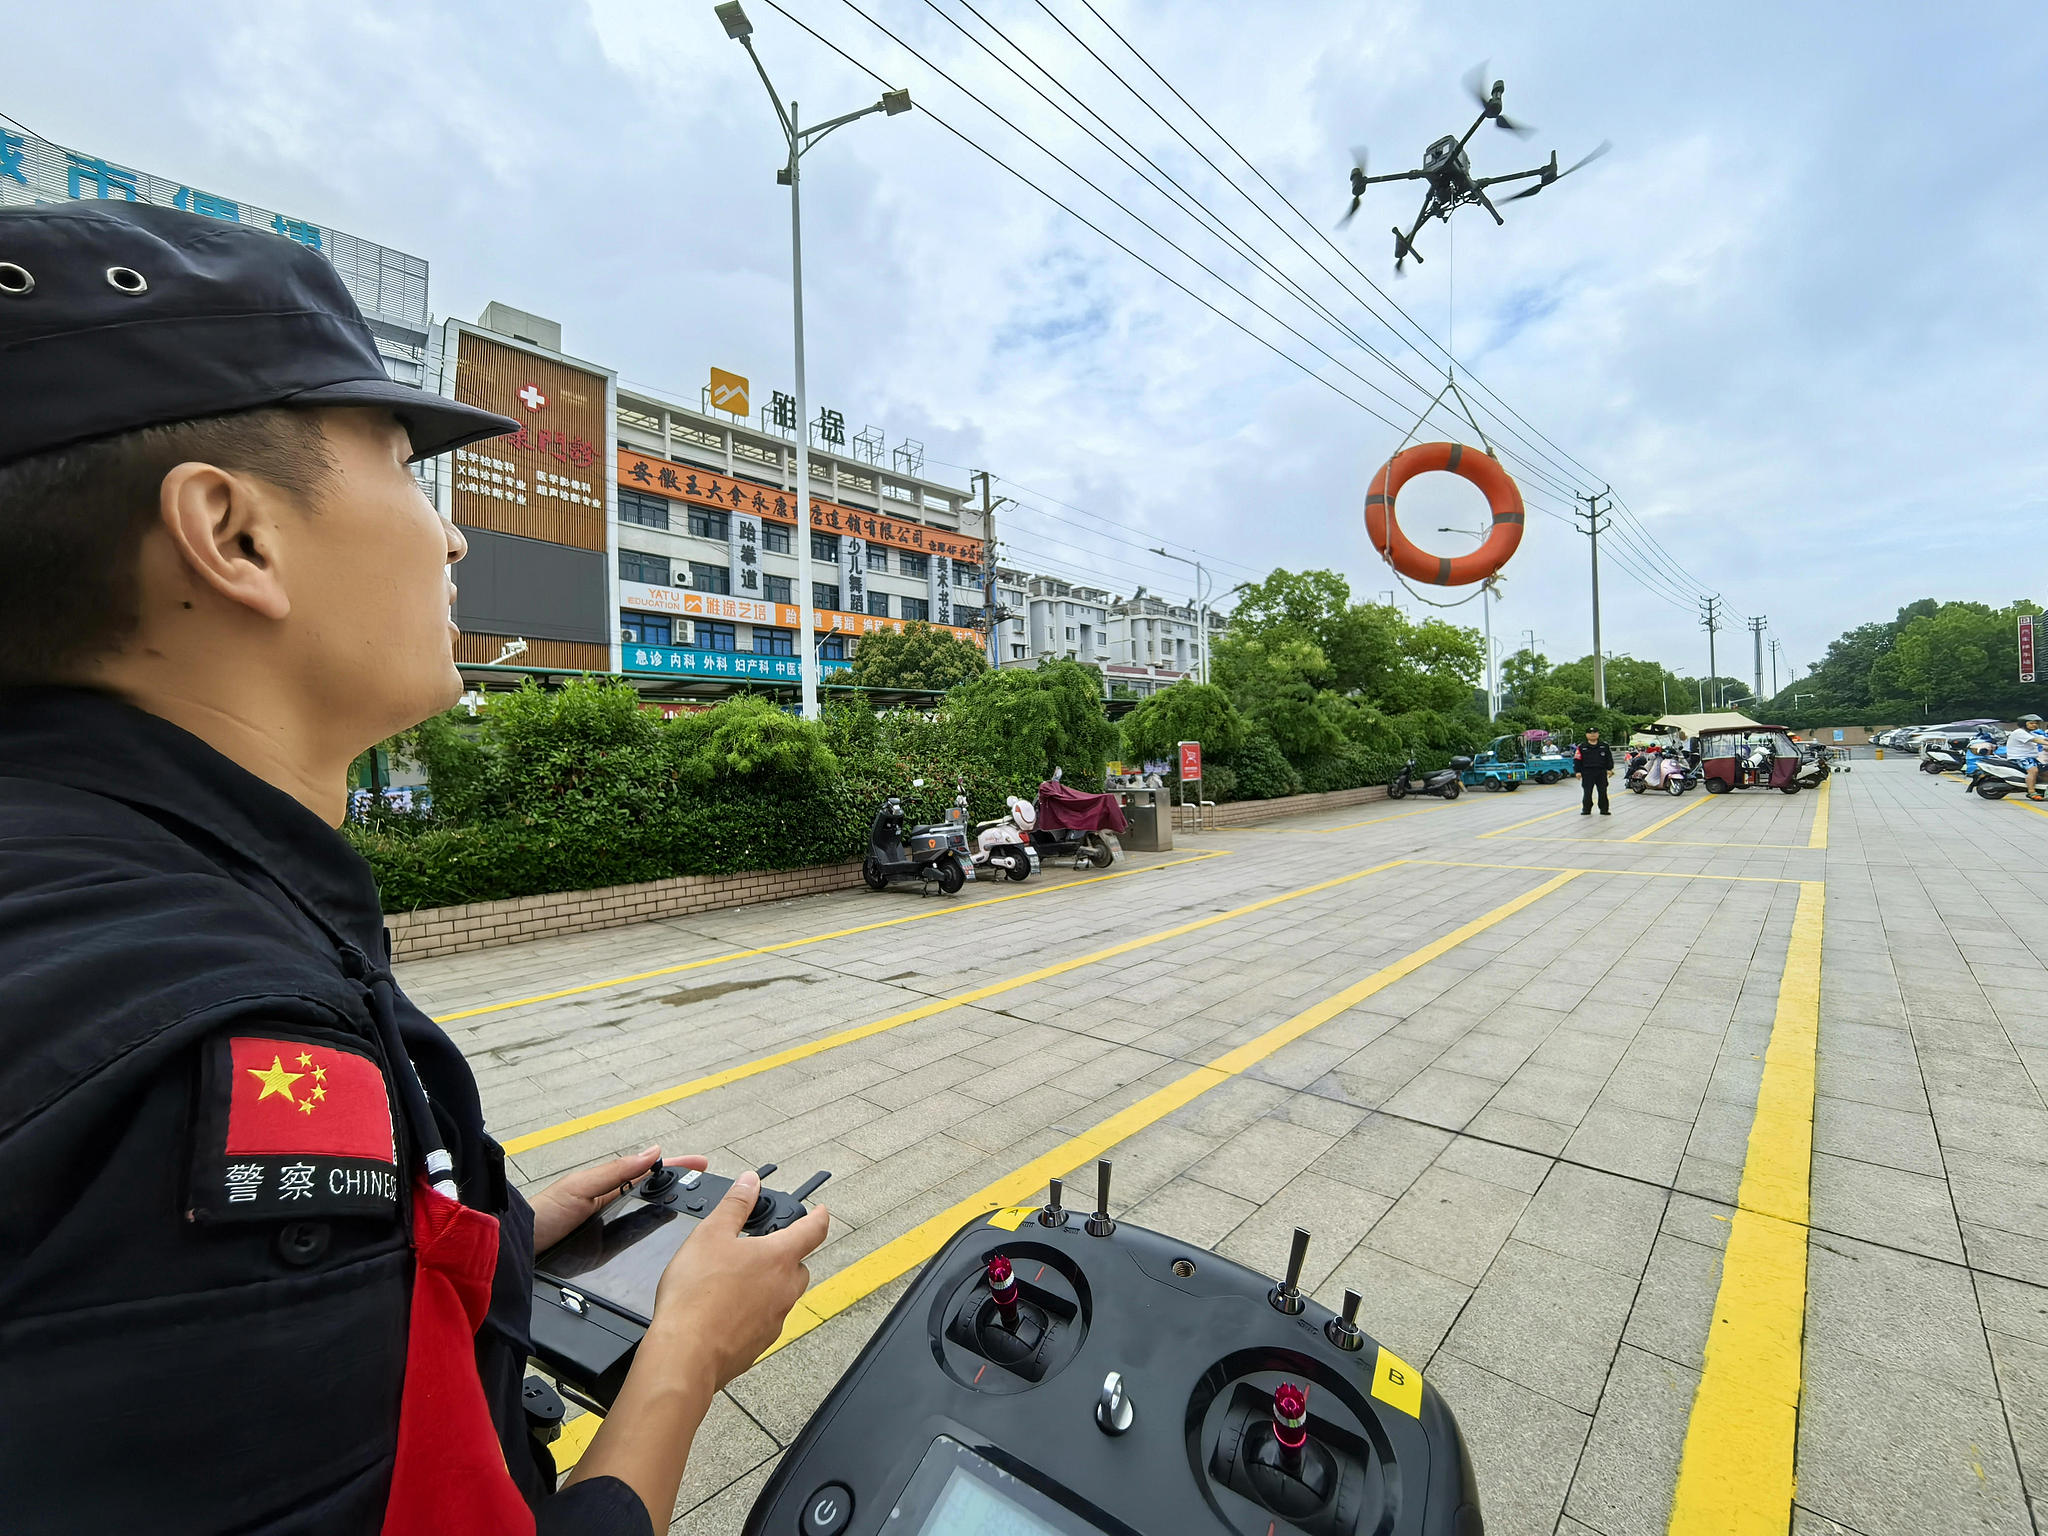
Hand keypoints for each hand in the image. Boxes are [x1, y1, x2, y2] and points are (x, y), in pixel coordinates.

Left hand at [529, 1145, 707, 1253]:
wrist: (518, 1249)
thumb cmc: (543, 1214)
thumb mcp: (581, 1187)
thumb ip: (616, 1172)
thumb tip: (652, 1153)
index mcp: (607, 1185)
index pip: (648, 1173)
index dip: (675, 1167)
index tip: (701, 1164)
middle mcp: (611, 1207)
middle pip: (653, 1196)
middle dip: (680, 1191)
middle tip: (708, 1191)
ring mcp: (610, 1233)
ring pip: (648, 1222)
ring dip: (671, 1218)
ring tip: (698, 1217)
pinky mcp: (606, 1257)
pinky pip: (637, 1246)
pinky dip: (654, 1242)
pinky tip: (669, 1246)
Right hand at [646, 1170, 831, 1391]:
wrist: (686, 1353)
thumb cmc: (696, 1296)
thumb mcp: (710, 1235)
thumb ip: (735, 1205)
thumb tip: (750, 1182)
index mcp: (779, 1258)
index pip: (813, 1230)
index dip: (819, 1217)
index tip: (821, 1211)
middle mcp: (785, 1289)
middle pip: (798, 1265)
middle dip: (786, 1255)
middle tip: (761, 1248)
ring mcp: (775, 1320)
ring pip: (782, 1295)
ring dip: (768, 1285)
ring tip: (735, 1281)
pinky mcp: (760, 1344)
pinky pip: (765, 1320)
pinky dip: (752, 1311)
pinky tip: (725, 1310)